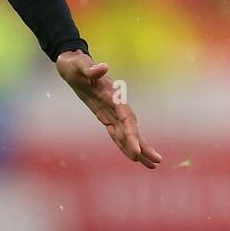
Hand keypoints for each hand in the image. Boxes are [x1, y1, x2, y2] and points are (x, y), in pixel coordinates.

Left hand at [56, 51, 161, 169]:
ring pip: (127, 134)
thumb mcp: (80, 66)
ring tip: (151, 166)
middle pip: (132, 129)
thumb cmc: (76, 65)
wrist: (73, 64)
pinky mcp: (105, 115)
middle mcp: (116, 104)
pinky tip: (132, 156)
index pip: (126, 118)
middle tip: (156, 162)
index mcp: (113, 95)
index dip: (132, 134)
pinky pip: (116, 133)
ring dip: (138, 149)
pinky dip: (123, 145)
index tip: (137, 149)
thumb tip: (103, 67)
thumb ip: (92, 69)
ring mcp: (111, 111)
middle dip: (143, 146)